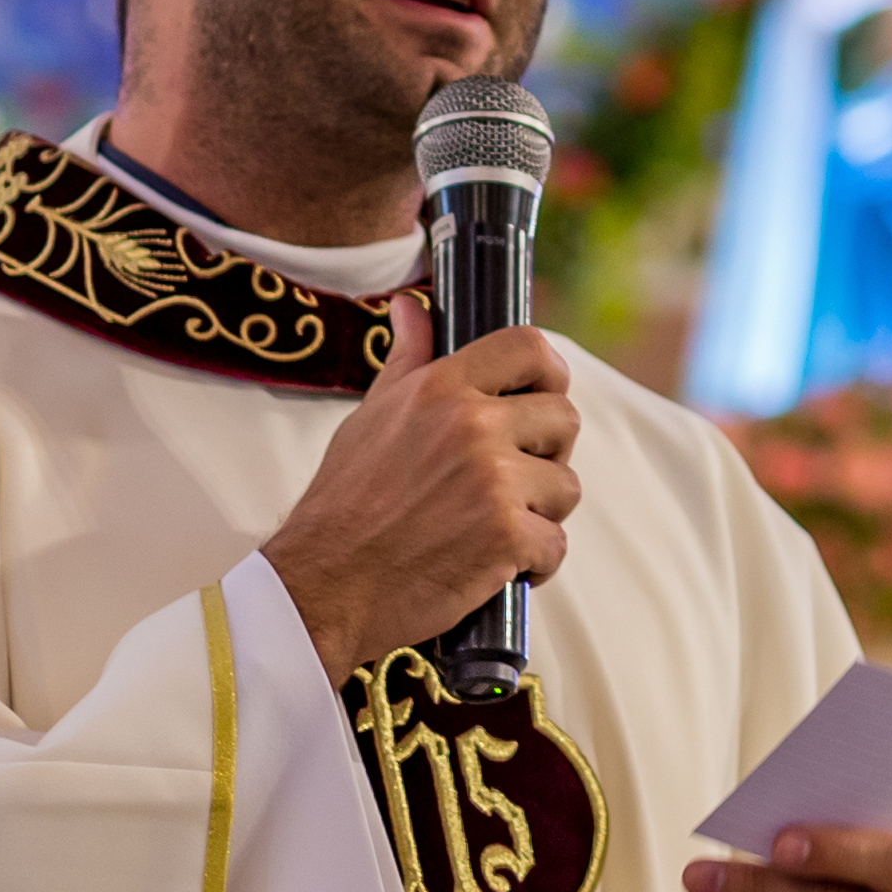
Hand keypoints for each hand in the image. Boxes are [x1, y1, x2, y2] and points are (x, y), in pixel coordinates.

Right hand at [265, 295, 578, 675]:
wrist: (325, 586)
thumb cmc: (345, 503)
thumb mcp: (369, 417)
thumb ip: (406, 360)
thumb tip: (411, 306)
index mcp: (441, 387)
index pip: (530, 347)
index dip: (549, 373)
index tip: (542, 398)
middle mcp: (473, 425)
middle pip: (565, 418)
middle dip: (549, 453)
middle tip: (513, 481)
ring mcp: (494, 481)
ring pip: (566, 486)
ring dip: (541, 513)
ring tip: (494, 527)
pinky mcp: (507, 537)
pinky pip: (556, 543)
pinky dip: (535, 563)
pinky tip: (496, 567)